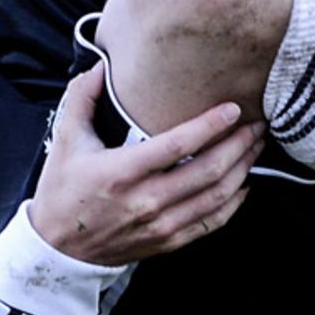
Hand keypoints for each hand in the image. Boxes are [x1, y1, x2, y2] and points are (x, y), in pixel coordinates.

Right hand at [29, 62, 263, 265]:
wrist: (58, 248)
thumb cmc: (62, 191)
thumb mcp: (65, 140)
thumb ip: (82, 98)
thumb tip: (101, 66)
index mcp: (122, 172)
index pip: (179, 144)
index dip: (211, 124)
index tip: (232, 109)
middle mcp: (146, 200)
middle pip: (209, 170)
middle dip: (240, 144)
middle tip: (256, 124)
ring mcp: (160, 225)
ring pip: (217, 196)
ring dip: (243, 169)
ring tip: (255, 147)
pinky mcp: (167, 241)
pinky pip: (212, 222)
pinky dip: (234, 202)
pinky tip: (243, 184)